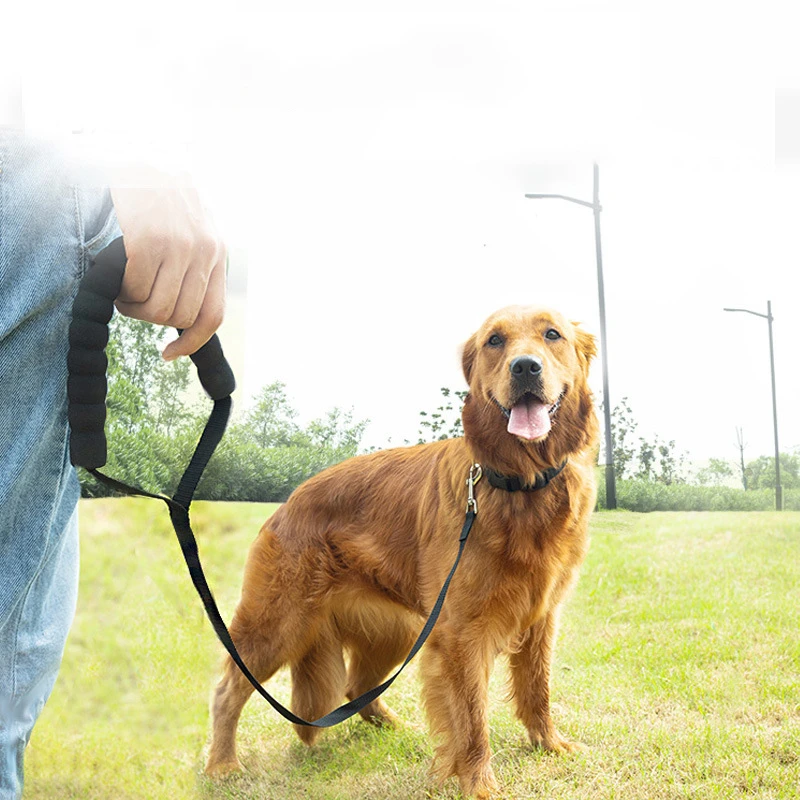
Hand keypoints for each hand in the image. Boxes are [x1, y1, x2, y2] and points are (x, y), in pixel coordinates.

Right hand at [109, 175, 225, 359]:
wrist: (136, 157)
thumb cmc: (158, 201)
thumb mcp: (191, 230)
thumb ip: (195, 267)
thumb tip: (182, 317)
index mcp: (218, 253)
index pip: (213, 315)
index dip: (191, 341)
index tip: (169, 354)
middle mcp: (206, 251)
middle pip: (179, 316)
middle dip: (150, 318)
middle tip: (132, 300)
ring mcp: (180, 245)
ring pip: (156, 309)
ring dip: (132, 306)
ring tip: (123, 285)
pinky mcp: (150, 239)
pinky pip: (135, 290)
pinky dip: (120, 290)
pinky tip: (115, 273)